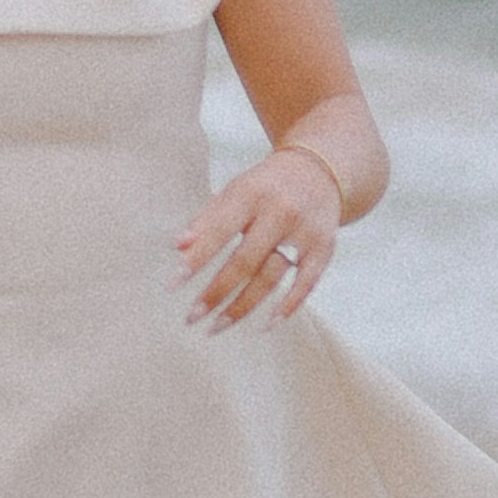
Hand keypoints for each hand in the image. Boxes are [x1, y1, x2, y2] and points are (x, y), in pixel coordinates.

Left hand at [181, 139, 343, 335]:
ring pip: (271, 277)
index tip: (173, 285)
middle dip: (216, 292)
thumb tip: (176, 247)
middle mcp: (280, 212)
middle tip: (191, 317)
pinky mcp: (324, 249)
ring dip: (242, 307)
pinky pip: (306, 284)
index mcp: (252, 193)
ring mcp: (305, 232)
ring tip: (216, 326)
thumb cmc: (266, 185)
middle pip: (244, 261)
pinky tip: (266, 325)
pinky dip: (287, 307)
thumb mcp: (236, 190)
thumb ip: (207, 218)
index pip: (219, 231)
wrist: (320, 170)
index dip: (196, 259)